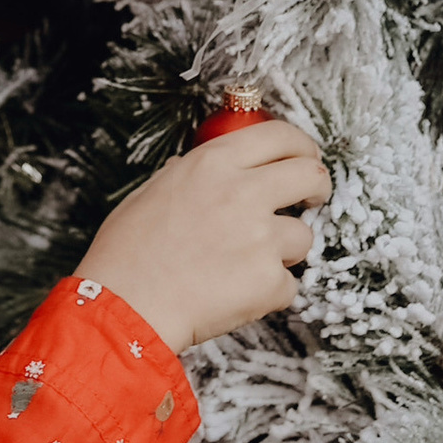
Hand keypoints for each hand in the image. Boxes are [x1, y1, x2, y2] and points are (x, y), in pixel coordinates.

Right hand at [81, 115, 332, 350]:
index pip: (279, 135)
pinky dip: (269, 292)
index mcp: (213, 163)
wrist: (125, 306)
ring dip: (284, 251)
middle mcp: (243, 193)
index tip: (305, 158)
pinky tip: (235, 294)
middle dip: (317, 187)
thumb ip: (192, 175)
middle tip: (310, 199)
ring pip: (303, 237)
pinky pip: (288, 284)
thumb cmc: (127, 253)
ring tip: (243, 265)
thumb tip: (214, 171)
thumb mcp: (153, 191)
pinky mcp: (269, 281)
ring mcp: (260, 238)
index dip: (301, 146)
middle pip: (310, 175)